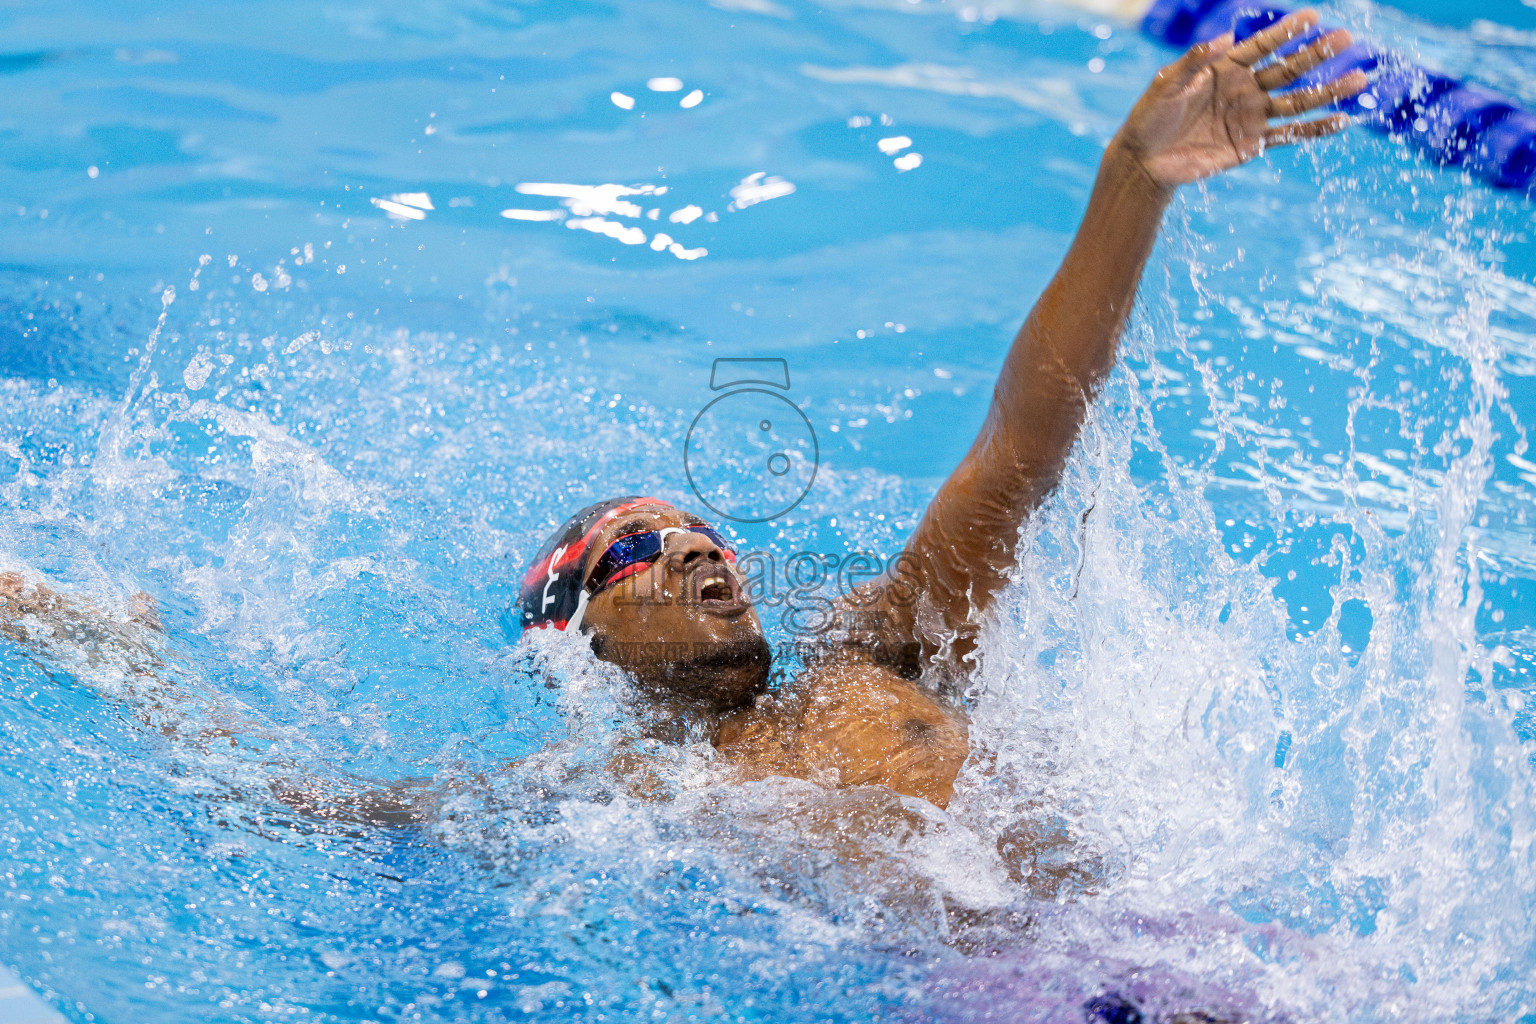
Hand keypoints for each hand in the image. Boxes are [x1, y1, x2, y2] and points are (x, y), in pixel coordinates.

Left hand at [1115, 10, 1367, 188]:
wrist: (1144, 160)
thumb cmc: (1149, 117)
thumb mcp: (1166, 84)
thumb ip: (1194, 62)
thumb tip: (1222, 40)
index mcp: (1226, 68)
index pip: (1261, 46)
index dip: (1286, 32)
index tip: (1313, 16)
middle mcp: (1244, 89)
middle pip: (1287, 69)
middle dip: (1317, 55)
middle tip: (1346, 39)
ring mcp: (1251, 117)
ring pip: (1297, 101)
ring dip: (1328, 91)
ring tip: (1359, 79)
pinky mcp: (1252, 145)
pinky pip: (1290, 135)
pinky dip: (1315, 129)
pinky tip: (1342, 120)